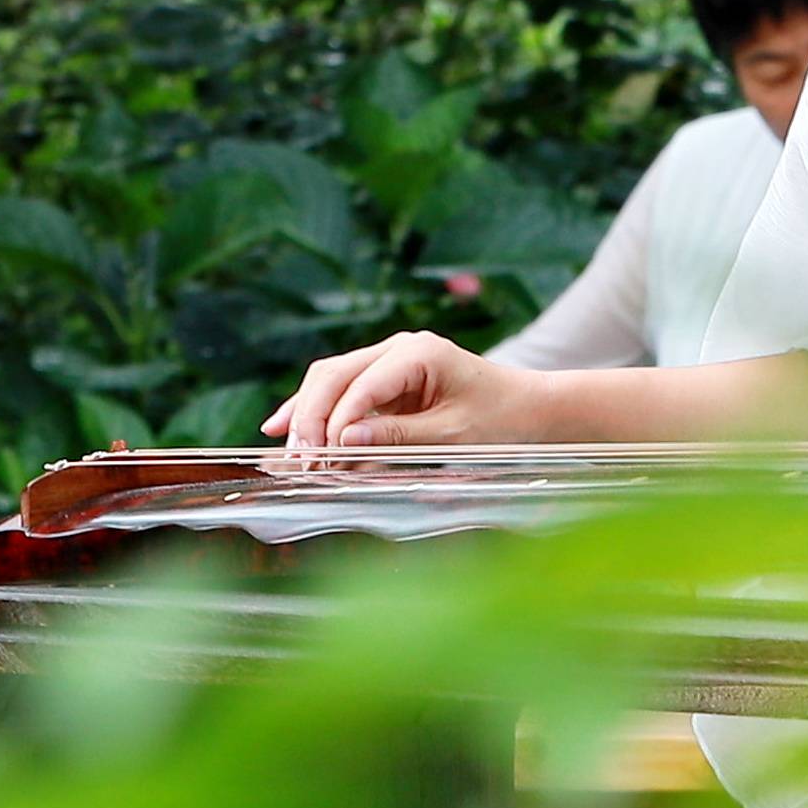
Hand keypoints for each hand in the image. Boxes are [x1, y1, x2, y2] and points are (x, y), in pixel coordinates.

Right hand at [273, 331, 554, 450]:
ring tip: (288, 453)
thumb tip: (346, 442)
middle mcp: (398, 347)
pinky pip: (339, 390)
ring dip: (305, 414)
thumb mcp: (453, 434)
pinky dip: (314, 410)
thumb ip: (399, 436)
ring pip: (329, 379)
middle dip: (312, 417)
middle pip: (334, 375)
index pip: (362, 386)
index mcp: (419, 352)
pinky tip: (280, 428)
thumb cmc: (499, 418)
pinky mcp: (384, 379)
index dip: (338, 423)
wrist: (527, 408)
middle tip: (301, 460)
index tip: (324, 459)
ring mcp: (388, 359)